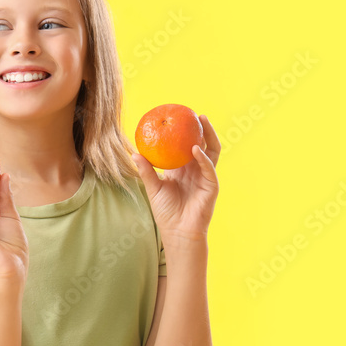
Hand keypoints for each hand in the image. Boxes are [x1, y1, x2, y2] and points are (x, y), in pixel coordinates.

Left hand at [132, 115, 219, 241]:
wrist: (177, 231)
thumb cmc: (166, 212)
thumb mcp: (153, 188)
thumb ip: (146, 171)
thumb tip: (134, 153)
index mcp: (183, 170)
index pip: (186, 147)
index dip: (185, 133)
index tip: (179, 118)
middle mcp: (196, 170)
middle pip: (203, 145)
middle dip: (201, 129)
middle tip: (195, 114)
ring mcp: (205, 177)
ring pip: (211, 152)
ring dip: (208, 136)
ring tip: (202, 122)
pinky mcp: (211, 186)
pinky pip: (209, 168)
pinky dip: (203, 158)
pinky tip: (195, 150)